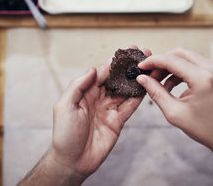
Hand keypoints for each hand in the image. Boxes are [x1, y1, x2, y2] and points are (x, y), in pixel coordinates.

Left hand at [44, 47, 149, 183]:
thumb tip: (93, 68)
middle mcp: (98, 98)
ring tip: (148, 66)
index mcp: (84, 92)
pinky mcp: (118, 121)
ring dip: (135, 79)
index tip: (126, 51)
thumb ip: (78, 85)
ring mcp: (109, 109)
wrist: (72, 161)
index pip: (101, 72)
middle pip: (115, 78)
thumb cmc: (64, 134)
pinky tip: (147, 86)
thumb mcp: (65, 106)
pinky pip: (130, 106)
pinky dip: (139, 96)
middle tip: (141, 54)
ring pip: (125, 90)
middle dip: (127, 67)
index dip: (114, 62)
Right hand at [136, 47, 212, 185]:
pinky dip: (181, 71)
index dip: (153, 61)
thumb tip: (141, 78)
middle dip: (162, 62)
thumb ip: (156, 92)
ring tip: (160, 84)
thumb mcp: (174, 112)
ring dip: (170, 67)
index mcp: (202, 78)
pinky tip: (172, 85)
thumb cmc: (203, 128)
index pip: (171, 60)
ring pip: (186, 57)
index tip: (141, 67)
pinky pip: (194, 63)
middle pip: (179, 53)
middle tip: (150, 76)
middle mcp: (212, 68)